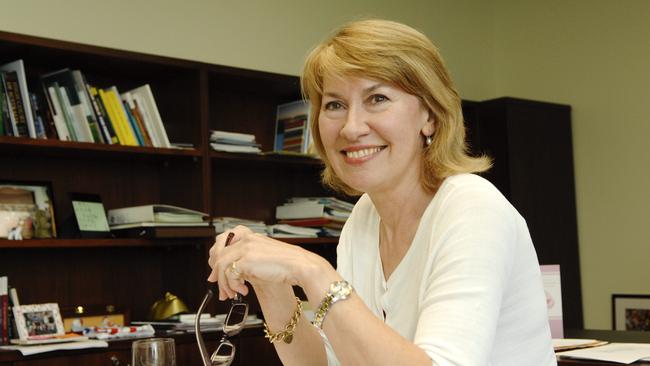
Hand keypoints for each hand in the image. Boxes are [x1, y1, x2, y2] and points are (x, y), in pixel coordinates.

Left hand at [207, 225, 325, 300]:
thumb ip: (247, 263)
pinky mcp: (246, 260)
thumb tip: (231, 274)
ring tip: (232, 294)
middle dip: (217, 275)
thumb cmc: (287, 265)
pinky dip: (233, 285)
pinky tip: (243, 291)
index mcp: (251, 237)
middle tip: (220, 288)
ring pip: (222, 266)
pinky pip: (230, 274)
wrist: (300, 266)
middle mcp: (247, 240)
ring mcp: (246, 249)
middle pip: (220, 255)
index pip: (224, 243)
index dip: (217, 259)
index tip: (216, 273)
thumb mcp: (263, 260)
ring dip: (224, 284)